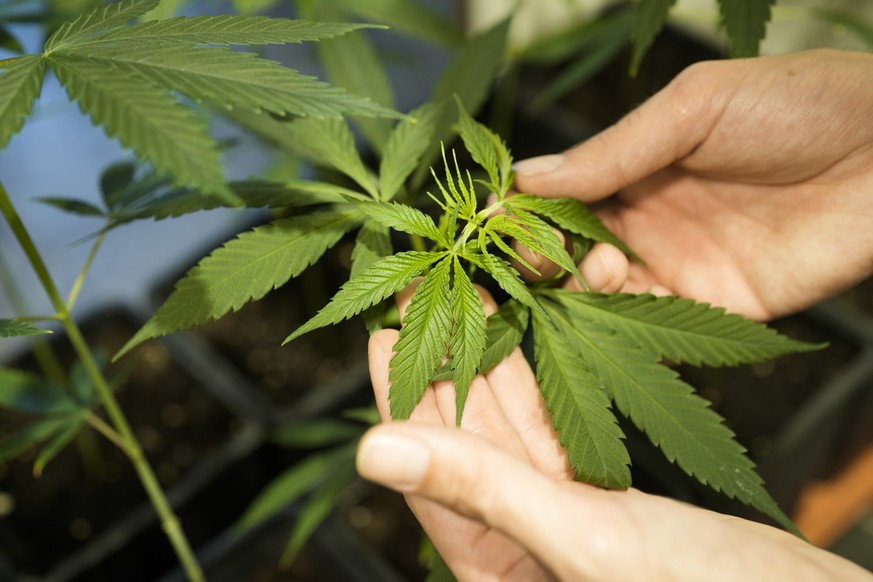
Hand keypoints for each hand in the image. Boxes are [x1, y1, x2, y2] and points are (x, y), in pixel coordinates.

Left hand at [356, 288, 870, 580]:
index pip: (424, 464)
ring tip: (480, 293)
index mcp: (494, 566)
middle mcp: (519, 542)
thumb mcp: (590, 542)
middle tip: (435, 290)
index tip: (385, 323)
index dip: (400, 388)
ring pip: (513, 425)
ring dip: (496, 359)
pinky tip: (535, 333)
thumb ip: (485, 490)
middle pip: (464, 436)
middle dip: (448, 357)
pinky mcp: (606, 503)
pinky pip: (562, 429)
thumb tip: (375, 450)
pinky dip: (548, 380)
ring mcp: (563, 519)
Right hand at [513, 49, 872, 320]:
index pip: (563, 195)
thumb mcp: (694, 109)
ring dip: (581, 287)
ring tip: (594, 266)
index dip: (526, 211)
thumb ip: (613, 151)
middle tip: (531, 258)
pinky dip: (622, 323)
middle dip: (542, 256)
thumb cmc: (799, 106)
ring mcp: (680, 266)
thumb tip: (524, 177)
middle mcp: (649, 219)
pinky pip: (655, 327)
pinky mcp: (716, 308)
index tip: (494, 222)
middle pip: (571, 249)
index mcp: (638, 166)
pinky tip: (611, 304)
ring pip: (603, 292)